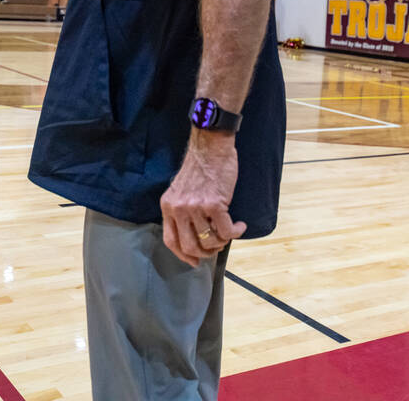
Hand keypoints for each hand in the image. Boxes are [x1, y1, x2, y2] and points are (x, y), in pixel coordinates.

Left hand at [159, 129, 244, 266]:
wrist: (211, 145)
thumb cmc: (200, 167)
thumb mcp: (180, 190)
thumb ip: (182, 210)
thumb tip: (194, 235)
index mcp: (168, 206)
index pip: (171, 240)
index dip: (183, 255)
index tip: (195, 261)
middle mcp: (178, 209)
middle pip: (190, 246)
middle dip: (206, 253)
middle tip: (217, 248)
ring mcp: (195, 207)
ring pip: (209, 241)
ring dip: (222, 242)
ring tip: (229, 232)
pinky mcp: (214, 204)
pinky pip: (226, 231)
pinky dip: (236, 232)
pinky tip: (240, 226)